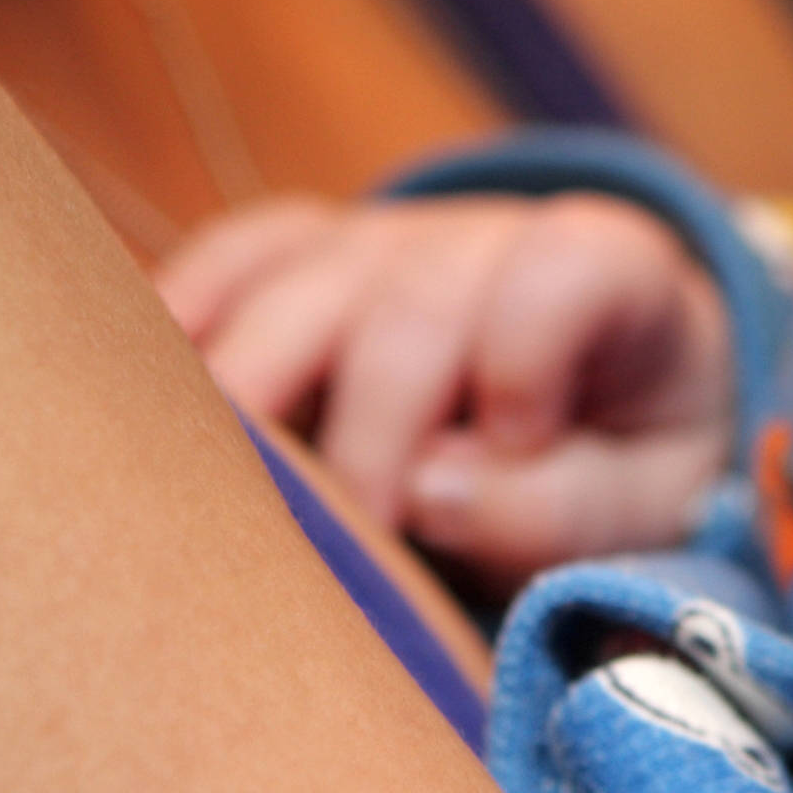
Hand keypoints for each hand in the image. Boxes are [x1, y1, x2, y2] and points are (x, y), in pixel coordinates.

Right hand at [161, 192, 733, 588]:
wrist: (601, 397)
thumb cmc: (624, 458)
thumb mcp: (645, 504)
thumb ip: (568, 503)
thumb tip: (435, 492)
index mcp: (611, 275)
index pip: (564, 270)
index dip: (525, 358)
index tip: (509, 451)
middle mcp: (484, 237)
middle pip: (408, 303)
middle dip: (370, 440)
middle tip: (348, 556)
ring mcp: (382, 238)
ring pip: (296, 289)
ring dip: (257, 406)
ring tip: (227, 517)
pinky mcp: (301, 254)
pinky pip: (227, 266)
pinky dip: (184, 334)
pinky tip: (147, 424)